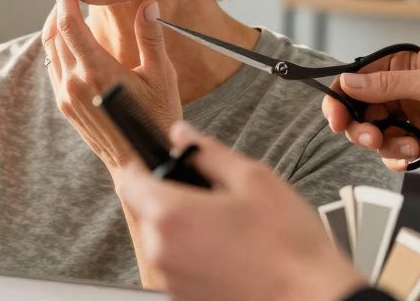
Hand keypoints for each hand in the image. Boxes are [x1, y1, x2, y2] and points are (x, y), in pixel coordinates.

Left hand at [42, 0, 180, 171]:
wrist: (139, 162)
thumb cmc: (156, 119)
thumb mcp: (161, 76)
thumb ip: (151, 37)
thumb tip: (149, 4)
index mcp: (96, 71)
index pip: (68, 24)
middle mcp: (74, 83)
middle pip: (54, 33)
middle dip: (59, 7)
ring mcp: (66, 96)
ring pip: (50, 50)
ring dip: (56, 26)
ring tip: (68, 10)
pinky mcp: (65, 105)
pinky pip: (53, 67)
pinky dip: (57, 47)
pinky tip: (71, 40)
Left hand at [116, 122, 364, 300]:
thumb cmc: (290, 248)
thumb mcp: (254, 180)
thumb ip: (209, 152)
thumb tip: (183, 135)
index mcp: (171, 215)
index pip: (129, 182)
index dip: (143, 167)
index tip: (156, 164)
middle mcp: (162, 252)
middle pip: (149, 213)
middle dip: (174, 201)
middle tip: (214, 201)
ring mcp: (172, 281)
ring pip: (166, 243)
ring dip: (187, 233)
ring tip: (232, 233)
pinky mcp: (186, 300)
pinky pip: (181, 269)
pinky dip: (198, 259)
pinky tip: (233, 257)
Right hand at [322, 46, 419, 169]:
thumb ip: (386, 85)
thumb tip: (348, 82)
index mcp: (403, 67)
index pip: (357, 80)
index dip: (340, 98)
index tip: (334, 117)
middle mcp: (404, 91)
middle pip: (361, 110)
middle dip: (360, 126)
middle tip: (369, 136)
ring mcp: (413, 117)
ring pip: (376, 133)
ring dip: (383, 144)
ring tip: (405, 146)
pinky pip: (397, 152)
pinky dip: (399, 157)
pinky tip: (414, 154)